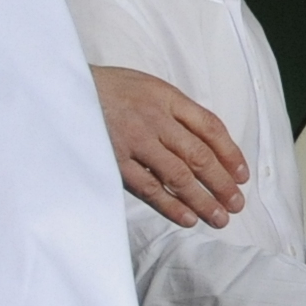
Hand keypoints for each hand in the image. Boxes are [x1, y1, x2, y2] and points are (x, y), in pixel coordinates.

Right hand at [93, 66, 245, 227]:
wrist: (63, 88)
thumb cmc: (109, 90)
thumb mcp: (147, 86)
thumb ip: (175, 111)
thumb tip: (207, 143)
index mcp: (167, 97)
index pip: (210, 127)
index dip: (231, 154)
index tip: (242, 176)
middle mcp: (155, 118)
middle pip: (199, 155)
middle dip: (222, 183)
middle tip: (237, 204)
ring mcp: (134, 141)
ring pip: (178, 176)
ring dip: (203, 200)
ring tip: (220, 218)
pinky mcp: (114, 161)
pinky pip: (148, 188)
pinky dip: (171, 205)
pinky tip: (187, 219)